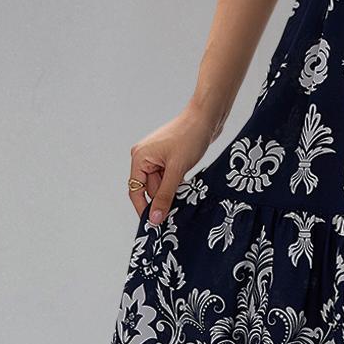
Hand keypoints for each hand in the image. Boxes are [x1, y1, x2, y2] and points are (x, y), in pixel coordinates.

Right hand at [128, 102, 224, 224]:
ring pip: (161, 185)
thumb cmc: (190, 137)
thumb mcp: (177, 170)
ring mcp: (156, 157)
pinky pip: (169, 177)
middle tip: (180, 203)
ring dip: (173, 190)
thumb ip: (165, 195)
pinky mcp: (169, 158)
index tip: (155, 225)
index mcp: (139, 157)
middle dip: (165, 197)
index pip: (136, 191)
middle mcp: (144, 157)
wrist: (207, 117)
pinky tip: (188, 180)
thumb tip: (155, 218)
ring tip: (187, 185)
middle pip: (150, 189)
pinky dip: (177, 183)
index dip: (144, 209)